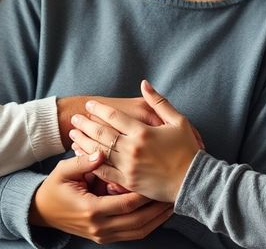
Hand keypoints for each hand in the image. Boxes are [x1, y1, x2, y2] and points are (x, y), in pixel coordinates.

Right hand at [30, 152, 173, 242]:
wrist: (42, 212)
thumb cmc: (54, 187)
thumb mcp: (64, 171)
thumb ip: (82, 161)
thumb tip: (100, 153)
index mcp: (91, 210)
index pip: (126, 204)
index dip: (144, 194)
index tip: (158, 181)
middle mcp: (99, 227)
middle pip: (138, 222)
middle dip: (157, 209)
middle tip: (173, 193)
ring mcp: (102, 235)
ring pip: (138, 231)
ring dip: (157, 219)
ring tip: (172, 204)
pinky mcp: (104, 237)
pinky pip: (132, 234)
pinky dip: (148, 225)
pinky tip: (159, 214)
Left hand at [69, 80, 200, 202]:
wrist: (193, 181)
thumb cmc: (188, 150)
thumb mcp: (178, 121)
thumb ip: (159, 102)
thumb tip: (144, 83)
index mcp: (143, 132)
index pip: (113, 116)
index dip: (99, 109)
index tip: (89, 104)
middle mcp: (132, 148)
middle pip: (101, 133)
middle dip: (85, 124)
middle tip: (74, 118)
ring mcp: (129, 166)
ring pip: (98, 151)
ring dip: (83, 141)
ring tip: (72, 135)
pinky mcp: (128, 182)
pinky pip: (104, 171)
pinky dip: (91, 161)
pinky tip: (82, 156)